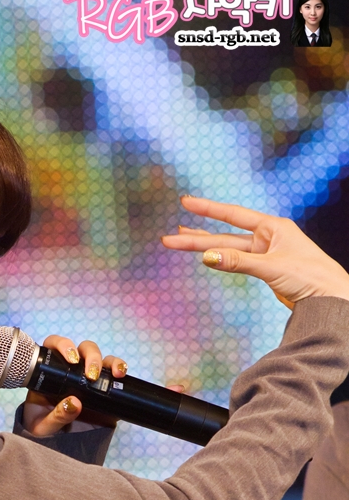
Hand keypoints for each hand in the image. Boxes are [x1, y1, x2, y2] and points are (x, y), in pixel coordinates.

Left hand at [22, 335, 128, 436]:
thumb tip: (74, 403)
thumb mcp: (43, 425)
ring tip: (113, 373)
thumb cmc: (43, 426)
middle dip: (90, 356)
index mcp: (50, 371)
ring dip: (107, 361)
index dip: (63, 344)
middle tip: (91, 375)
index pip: (55, 345)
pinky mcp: (104, 387)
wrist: (58, 440)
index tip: (71, 359)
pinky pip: (113, 372)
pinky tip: (120, 375)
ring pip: (100, 357)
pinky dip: (119, 368)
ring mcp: (89, 377)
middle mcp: (71, 369)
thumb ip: (56, 416)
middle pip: (83, 349)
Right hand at [161, 196, 348, 304]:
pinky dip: (221, 260)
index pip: (233, 215)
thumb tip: (206, 257)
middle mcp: (267, 237)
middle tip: (170, 238)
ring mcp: (266, 253)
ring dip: (204, 247)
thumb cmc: (310, 276)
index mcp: (272, 227)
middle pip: (225, 235)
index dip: (207, 210)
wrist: (329, 297)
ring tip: (180, 241)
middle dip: (197, 236)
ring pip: (228, 249)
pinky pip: (237, 262)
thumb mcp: (271, 267)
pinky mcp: (266, 270)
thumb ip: (238, 261)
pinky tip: (207, 257)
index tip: (185, 203)